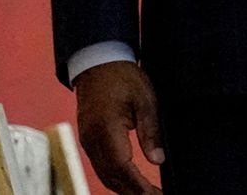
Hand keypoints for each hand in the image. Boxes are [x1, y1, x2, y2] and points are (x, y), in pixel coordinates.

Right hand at [73, 60, 163, 194]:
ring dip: (125, 188)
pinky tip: (131, 184)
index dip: (139, 185)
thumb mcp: (145, 100)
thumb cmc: (124, 78)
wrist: (98, 64)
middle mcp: (92, 140)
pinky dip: (116, 178)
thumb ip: (151, 131)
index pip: (123, 166)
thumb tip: (158, 160)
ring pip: (105, 174)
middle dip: (134, 192)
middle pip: (112, 176)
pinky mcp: (89, 140)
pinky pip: (102, 166)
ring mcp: (88, 141)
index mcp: (106, 129)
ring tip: (147, 194)